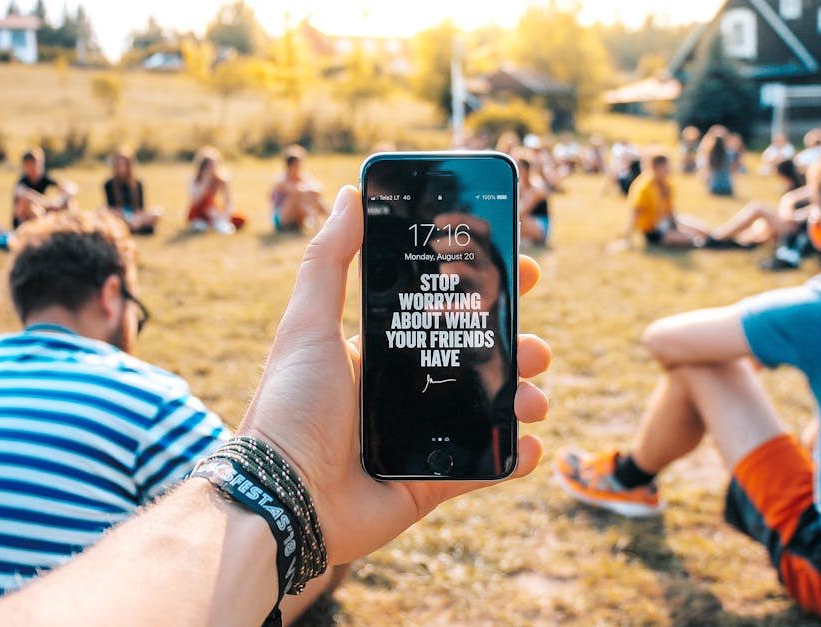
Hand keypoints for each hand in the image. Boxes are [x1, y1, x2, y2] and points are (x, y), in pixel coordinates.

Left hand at [237, 186, 550, 564]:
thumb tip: (350, 194)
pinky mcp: (430, 483)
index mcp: (375, 354)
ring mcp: (419, 439)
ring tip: (534, 398)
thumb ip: (329, 261)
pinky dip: (512, 459)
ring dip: (521, 400)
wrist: (282, 499)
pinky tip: (530, 445)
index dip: (482, 295)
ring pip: (487, 412)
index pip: (440, 314)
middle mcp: (400, 394)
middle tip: (538, 345)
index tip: (521, 275)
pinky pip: (483, 468)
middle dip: (514, 348)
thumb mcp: (308, 325)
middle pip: (474, 361)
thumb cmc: (290, 408)